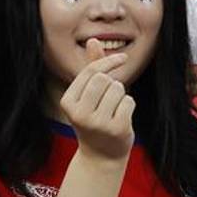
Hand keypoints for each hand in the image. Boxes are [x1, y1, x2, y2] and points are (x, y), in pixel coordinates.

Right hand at [60, 39, 134, 161]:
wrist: (101, 156)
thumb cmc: (94, 119)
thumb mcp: (88, 95)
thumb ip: (91, 68)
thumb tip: (92, 40)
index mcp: (67, 102)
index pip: (91, 72)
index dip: (108, 61)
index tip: (122, 58)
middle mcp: (79, 113)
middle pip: (104, 79)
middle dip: (112, 83)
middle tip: (110, 98)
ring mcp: (98, 123)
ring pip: (118, 89)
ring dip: (121, 95)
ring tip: (114, 110)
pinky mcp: (116, 130)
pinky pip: (128, 102)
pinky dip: (128, 106)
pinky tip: (121, 118)